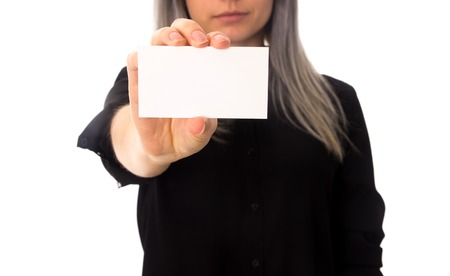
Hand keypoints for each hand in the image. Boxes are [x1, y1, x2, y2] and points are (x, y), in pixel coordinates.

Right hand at [115, 19, 230, 176]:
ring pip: (159, 38)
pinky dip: (140, 56)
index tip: (223, 44)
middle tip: (200, 42)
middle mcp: (180, 63)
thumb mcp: (199, 134)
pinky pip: (135, 60)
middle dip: (192, 30)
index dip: (216, 38)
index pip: (208, 44)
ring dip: (168, 35)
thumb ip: (202, 128)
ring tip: (177, 44)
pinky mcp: (138, 79)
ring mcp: (158, 69)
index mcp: (201, 70)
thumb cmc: (188, 133)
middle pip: (183, 31)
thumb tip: (199, 122)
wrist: (163, 147)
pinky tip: (147, 61)